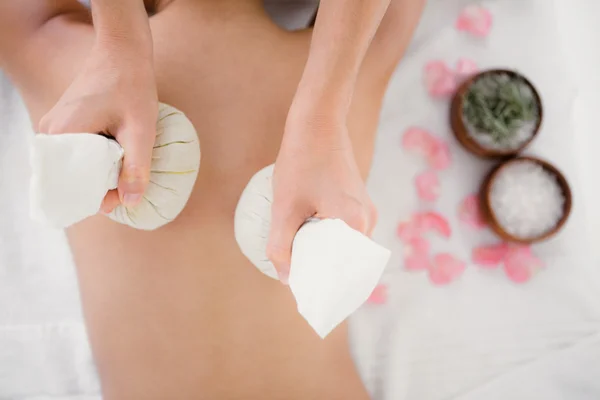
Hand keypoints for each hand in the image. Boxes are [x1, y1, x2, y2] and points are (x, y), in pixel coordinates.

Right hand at [38, 40, 157, 212]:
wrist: (123, 52)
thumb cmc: (131, 86)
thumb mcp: (140, 130)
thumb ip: (135, 167)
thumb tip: (130, 203)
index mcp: (61, 135)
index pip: (70, 185)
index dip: (97, 196)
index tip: (123, 195)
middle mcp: (50, 134)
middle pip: (72, 177)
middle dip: (100, 185)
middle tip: (128, 181)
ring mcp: (54, 129)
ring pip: (76, 166)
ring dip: (100, 171)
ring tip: (124, 164)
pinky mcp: (63, 125)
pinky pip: (77, 153)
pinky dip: (97, 159)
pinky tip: (117, 154)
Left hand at [267, 111, 376, 283]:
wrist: (317, 123)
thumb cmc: (300, 163)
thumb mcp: (284, 208)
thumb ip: (282, 247)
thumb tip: (286, 279)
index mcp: (355, 224)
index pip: (344, 274)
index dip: (325, 289)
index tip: (307, 298)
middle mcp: (368, 221)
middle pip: (348, 263)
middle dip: (325, 275)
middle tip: (301, 282)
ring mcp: (366, 211)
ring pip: (347, 247)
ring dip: (326, 256)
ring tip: (302, 263)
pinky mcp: (359, 202)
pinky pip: (347, 233)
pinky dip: (330, 241)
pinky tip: (309, 241)